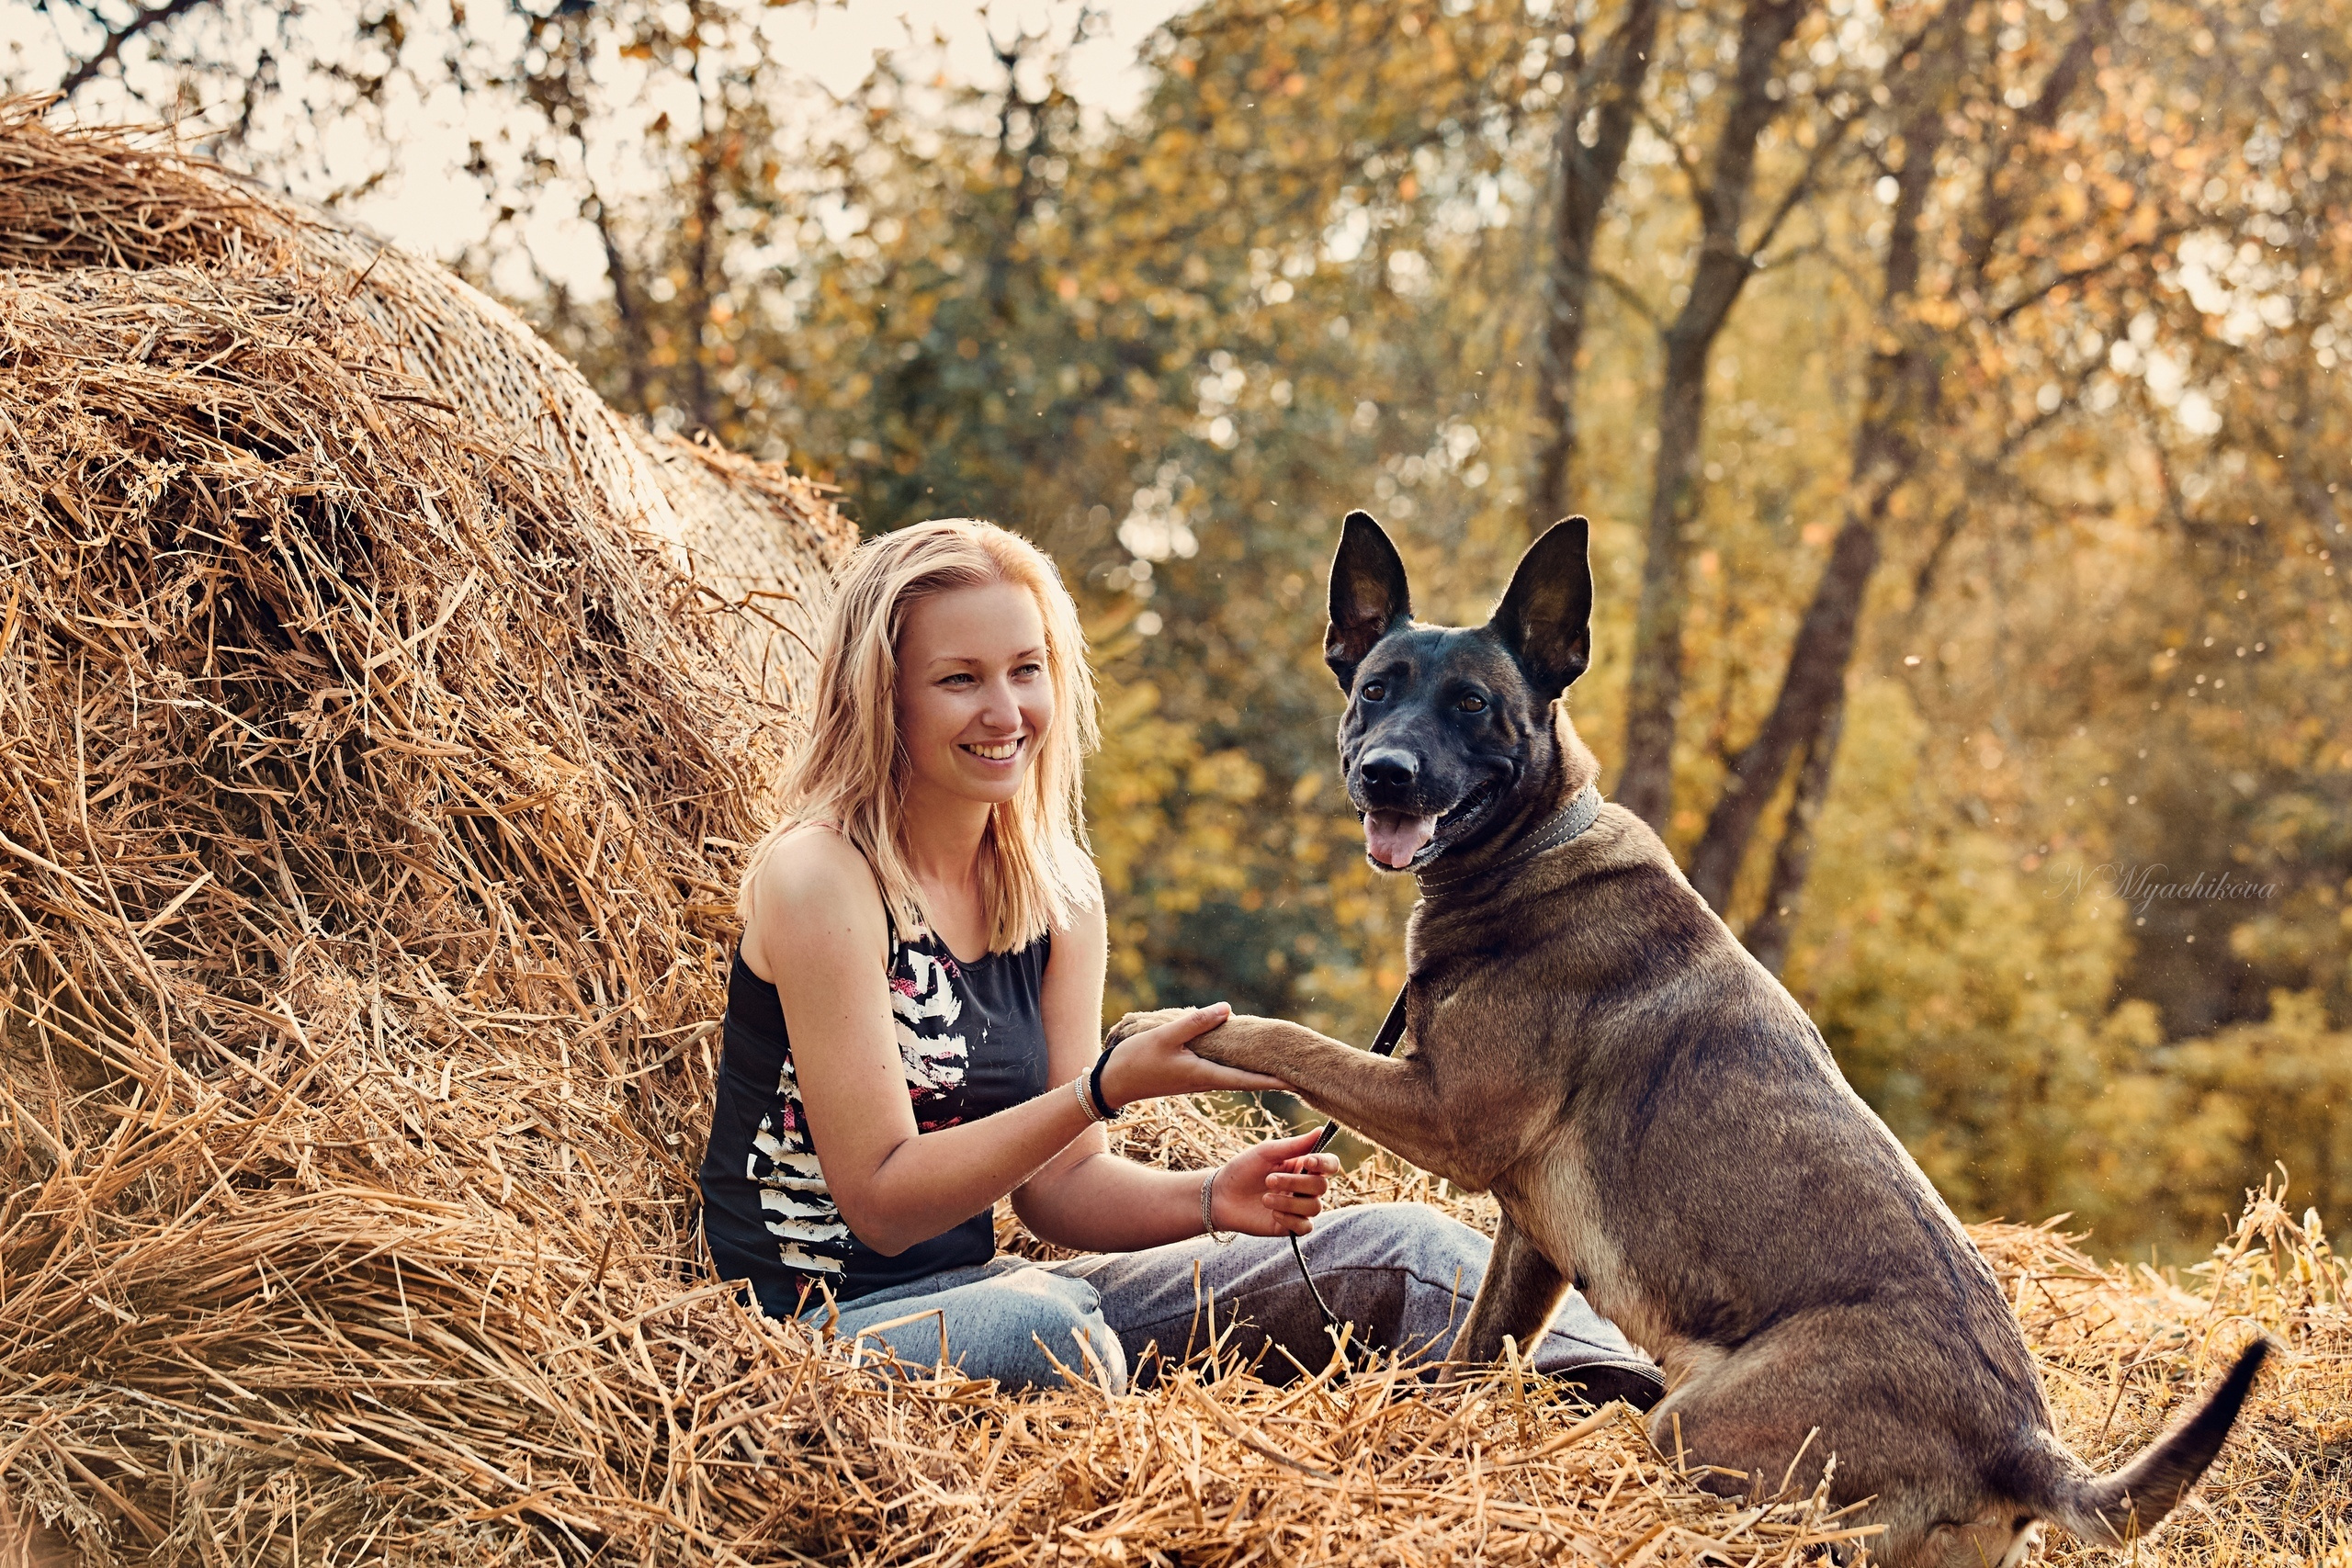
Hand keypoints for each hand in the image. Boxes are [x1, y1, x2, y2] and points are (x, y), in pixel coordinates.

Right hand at [1097, 1004, 1288, 1107]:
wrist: (1113, 1083)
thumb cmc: (1137, 1060)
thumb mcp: (1165, 1036)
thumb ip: (1196, 1023)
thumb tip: (1227, 1009)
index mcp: (1204, 1074)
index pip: (1247, 1079)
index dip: (1273, 1080)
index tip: (1298, 1082)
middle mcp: (1206, 1081)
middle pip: (1247, 1080)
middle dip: (1272, 1077)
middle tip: (1300, 1074)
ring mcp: (1198, 1080)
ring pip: (1235, 1075)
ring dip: (1258, 1073)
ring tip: (1281, 1065)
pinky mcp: (1190, 1075)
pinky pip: (1222, 1071)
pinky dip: (1239, 1066)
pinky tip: (1245, 1058)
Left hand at [1208, 1129, 1341, 1237]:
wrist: (1221, 1196)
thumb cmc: (1243, 1169)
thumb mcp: (1266, 1152)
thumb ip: (1294, 1145)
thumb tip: (1321, 1130)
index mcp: (1302, 1165)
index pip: (1330, 1164)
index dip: (1324, 1163)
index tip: (1307, 1161)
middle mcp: (1305, 1187)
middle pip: (1321, 1186)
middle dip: (1295, 1183)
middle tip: (1269, 1179)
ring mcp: (1299, 1207)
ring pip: (1314, 1207)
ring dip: (1289, 1202)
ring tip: (1265, 1198)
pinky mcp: (1290, 1226)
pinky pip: (1305, 1226)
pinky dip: (1291, 1219)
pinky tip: (1273, 1213)